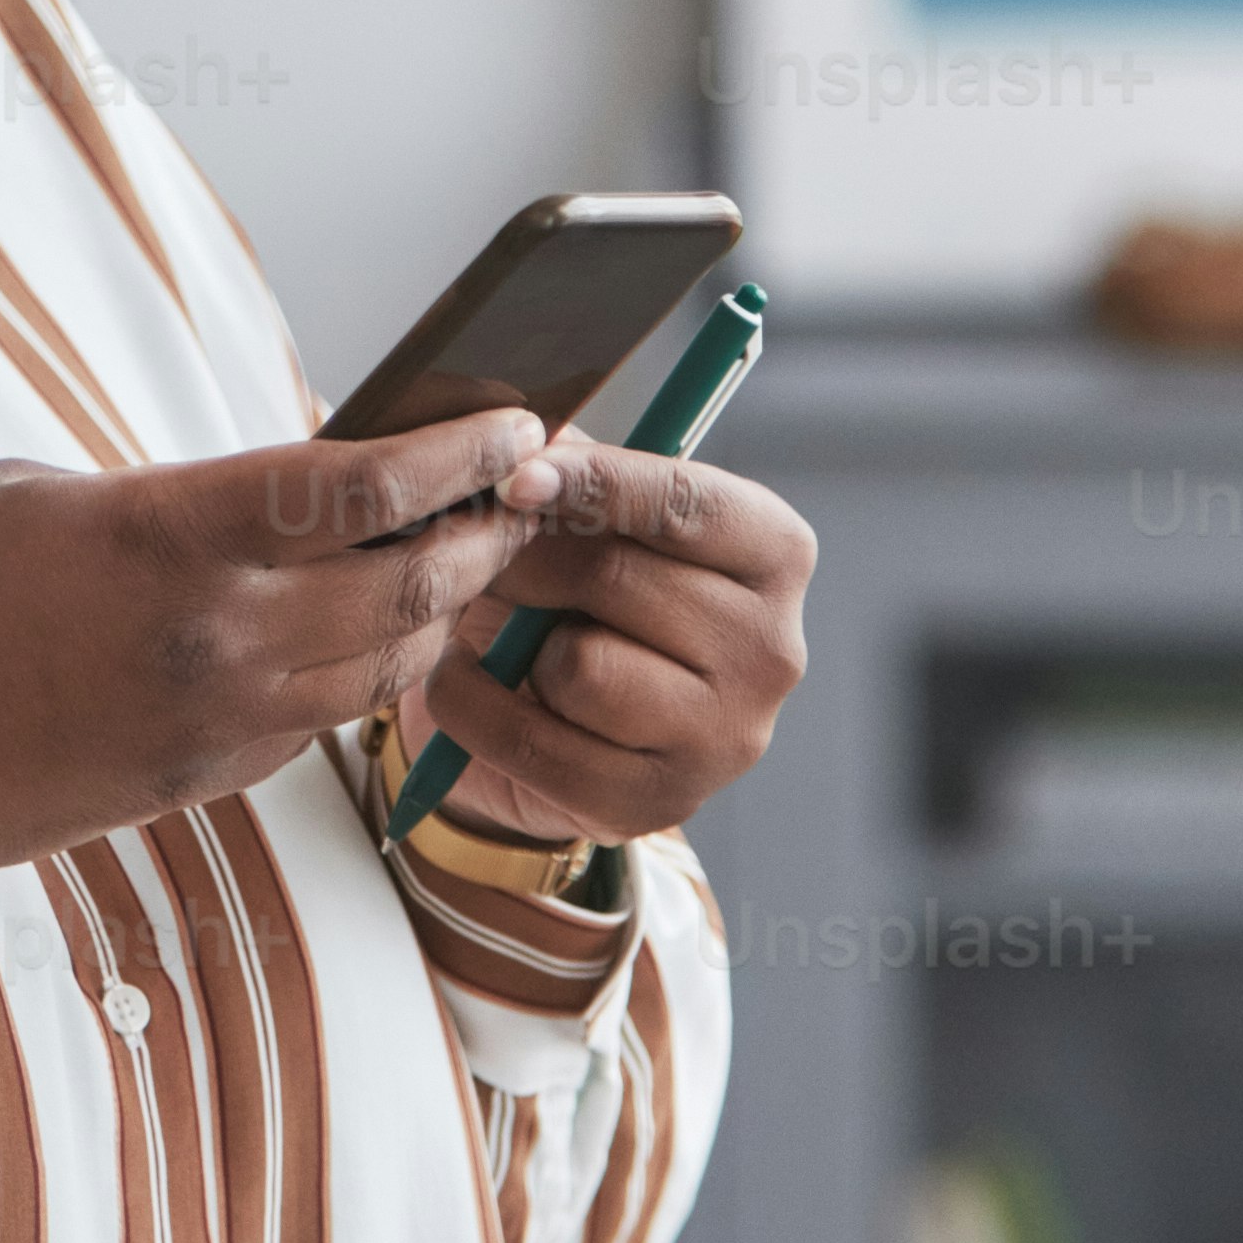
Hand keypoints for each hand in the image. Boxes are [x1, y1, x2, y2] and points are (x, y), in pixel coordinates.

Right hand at [0, 414, 547, 920]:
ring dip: (441, 609)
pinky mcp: (192, 783)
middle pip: (406, 583)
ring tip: (474, 554)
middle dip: (483, 530)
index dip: (457, 452)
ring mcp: (211, 726)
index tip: (512, 419)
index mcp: (166, 538)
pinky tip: (377, 633)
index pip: (362, 488)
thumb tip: (227, 507)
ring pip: (385, 667)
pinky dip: (373, 673)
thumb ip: (150, 497)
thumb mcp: (19, 490)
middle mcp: (214, 639)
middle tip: (526, 484)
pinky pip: (323, 724)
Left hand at [396, 432, 813, 851]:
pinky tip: (468, 680)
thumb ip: (571, 466)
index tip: (517, 475)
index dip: (593, 482)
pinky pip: (538, 744)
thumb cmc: (582, 585)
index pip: (685, 502)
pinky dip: (477, 706)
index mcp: (774, 551)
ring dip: (517, 642)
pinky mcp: (660, 802)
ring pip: (579, 666)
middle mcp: (772, 648)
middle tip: (482, 552)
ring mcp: (726, 737)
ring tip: (509, 631)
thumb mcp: (588, 508)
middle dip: (524, 557)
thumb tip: (524, 439)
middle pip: (615, 578)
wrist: (563, 712)